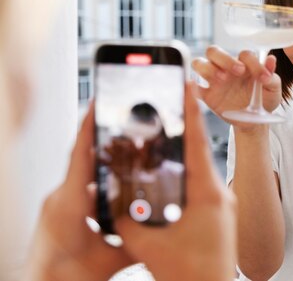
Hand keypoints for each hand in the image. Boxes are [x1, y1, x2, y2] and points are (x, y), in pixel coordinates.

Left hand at [25, 103, 132, 280]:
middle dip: (108, 146)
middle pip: (86, 161)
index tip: (96, 104)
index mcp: (70, 204)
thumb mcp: (109, 260)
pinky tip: (118, 191)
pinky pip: (80, 190)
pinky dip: (98, 186)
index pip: (79, 155)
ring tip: (130, 161)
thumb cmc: (67, 279)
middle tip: (131, 131)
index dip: (88, 128)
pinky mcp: (58, 213)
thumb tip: (161, 227)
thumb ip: (134, 240)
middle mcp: (60, 199)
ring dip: (105, 167)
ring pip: (84, 176)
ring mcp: (57, 205)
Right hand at [115, 82, 237, 280]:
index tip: (189, 86)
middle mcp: (221, 195)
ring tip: (170, 135)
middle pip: (200, 153)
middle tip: (174, 104)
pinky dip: (188, 175)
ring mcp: (223, 205)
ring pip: (202, 170)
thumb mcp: (148, 245)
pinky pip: (203, 185)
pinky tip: (174, 174)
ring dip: (186, 153)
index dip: (191, 113)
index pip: (198, 143)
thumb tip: (113, 198)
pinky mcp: (220, 215)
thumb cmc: (188, 275)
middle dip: (185, 130)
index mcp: (208, 195)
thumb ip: (127, 219)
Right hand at [192, 45, 282, 126]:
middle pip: (214, 51)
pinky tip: (200, 89)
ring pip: (199, 63)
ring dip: (209, 68)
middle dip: (225, 59)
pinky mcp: (207, 95)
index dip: (254, 63)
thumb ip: (272, 76)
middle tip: (239, 71)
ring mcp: (214, 80)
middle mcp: (226, 68)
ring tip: (222, 79)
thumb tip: (271, 60)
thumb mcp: (273, 90)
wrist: (254, 121)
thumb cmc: (263, 101)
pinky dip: (193, 86)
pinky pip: (194, 87)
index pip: (244, 54)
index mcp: (244, 64)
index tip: (264, 78)